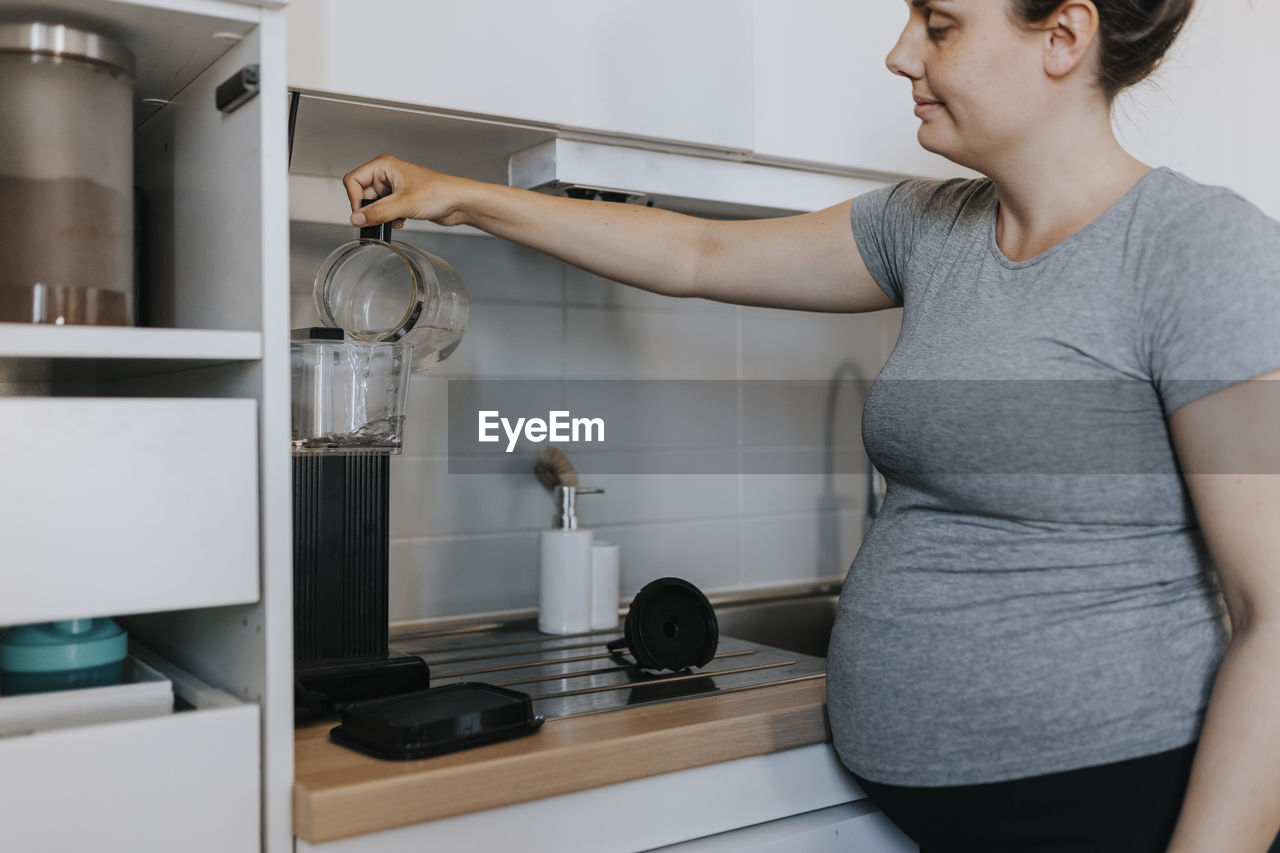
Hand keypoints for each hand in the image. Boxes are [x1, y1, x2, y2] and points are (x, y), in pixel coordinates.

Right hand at [342, 154, 470, 229]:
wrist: (458, 202)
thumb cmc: (438, 193)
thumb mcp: (403, 204)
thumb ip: (377, 212)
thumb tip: (356, 219)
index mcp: (383, 166)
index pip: (353, 180)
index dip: (355, 199)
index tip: (362, 214)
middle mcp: (387, 174)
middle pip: (362, 194)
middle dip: (371, 210)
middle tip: (382, 218)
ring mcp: (394, 187)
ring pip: (374, 205)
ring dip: (382, 216)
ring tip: (396, 218)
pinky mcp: (401, 199)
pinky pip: (385, 211)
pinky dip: (390, 218)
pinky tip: (402, 220)